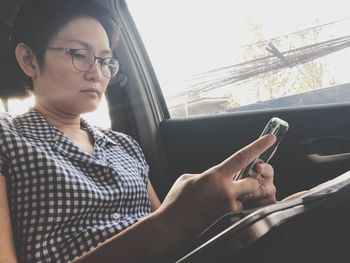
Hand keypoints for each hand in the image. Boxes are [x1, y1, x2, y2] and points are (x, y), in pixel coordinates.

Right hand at [157, 134, 276, 240]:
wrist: (171, 227)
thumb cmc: (177, 202)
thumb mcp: (188, 179)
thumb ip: (207, 175)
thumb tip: (217, 177)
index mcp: (215, 176)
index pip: (242, 157)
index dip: (258, 146)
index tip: (270, 138)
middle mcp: (226, 191)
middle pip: (254, 182)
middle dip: (249, 182)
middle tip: (236, 184)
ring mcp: (229, 208)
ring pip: (248, 199)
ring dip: (241, 197)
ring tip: (220, 200)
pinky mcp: (229, 221)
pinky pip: (240, 212)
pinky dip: (232, 209)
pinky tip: (216, 212)